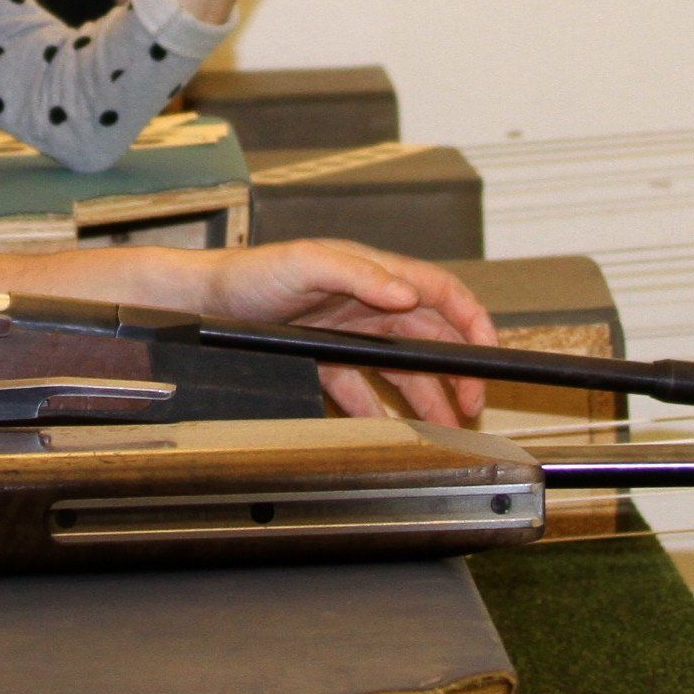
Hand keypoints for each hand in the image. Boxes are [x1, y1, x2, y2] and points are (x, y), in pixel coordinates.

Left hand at [193, 238, 499, 424]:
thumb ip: (359, 274)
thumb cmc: (252, 273)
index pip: (440, 293)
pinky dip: (380, 410)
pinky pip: (362, 388)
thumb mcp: (307, 263)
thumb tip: (406, 293)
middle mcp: (367, 302)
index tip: (490, 352)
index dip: (472, 320)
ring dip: (427, 396)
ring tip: (445, 427)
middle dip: (458, 370)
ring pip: (400, 369)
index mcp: (374, 273)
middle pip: (429, 338)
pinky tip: (391, 430)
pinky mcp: (324, 358)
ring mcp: (348, 332)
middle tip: (472, 404)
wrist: (203, 303)